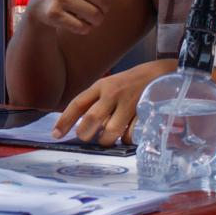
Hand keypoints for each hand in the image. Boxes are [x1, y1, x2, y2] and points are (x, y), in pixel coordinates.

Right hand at [26, 0, 110, 34]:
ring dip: (94, 21)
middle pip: (103, 1)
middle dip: (102, 9)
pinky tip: (75, 23)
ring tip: (86, 17)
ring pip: (95, 16)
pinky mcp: (54, 15)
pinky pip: (83, 27)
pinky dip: (84, 29)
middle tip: (93, 9)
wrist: (40, 7)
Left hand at [52, 60, 175, 143]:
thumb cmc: (128, 84)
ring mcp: (129, 103)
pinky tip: (127, 133)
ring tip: (107, 138)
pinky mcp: (144, 113)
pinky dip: (126, 139)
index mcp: (102, 86)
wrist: (160, 73)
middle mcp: (114, 93)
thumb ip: (94, 103)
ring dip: (106, 140)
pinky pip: (130, 135)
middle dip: (85, 133)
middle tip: (85, 138)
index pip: (78, 103)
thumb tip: (79, 127)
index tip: (56, 134)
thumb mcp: (109, 87)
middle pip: (92, 119)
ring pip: (111, 132)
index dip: (65, 120)